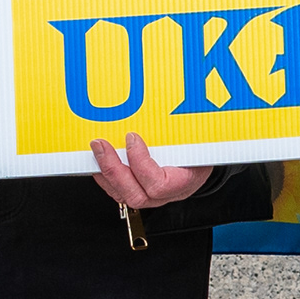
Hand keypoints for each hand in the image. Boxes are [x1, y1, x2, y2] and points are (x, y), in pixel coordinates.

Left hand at [90, 132, 212, 209]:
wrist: (202, 163)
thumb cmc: (201, 150)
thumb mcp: (198, 138)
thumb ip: (183, 127)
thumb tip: (163, 101)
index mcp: (184, 182)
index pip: (158, 185)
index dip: (140, 163)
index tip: (132, 138)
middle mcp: (166, 195)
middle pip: (136, 195)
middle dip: (113, 169)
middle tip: (101, 145)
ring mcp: (151, 197)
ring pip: (123, 195)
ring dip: (105, 173)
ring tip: (97, 151)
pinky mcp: (138, 192)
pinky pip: (118, 191)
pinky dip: (104, 177)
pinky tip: (98, 161)